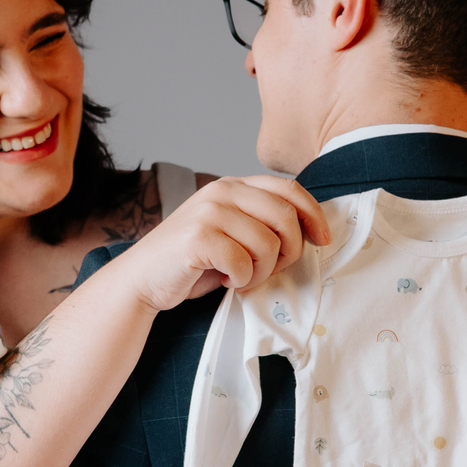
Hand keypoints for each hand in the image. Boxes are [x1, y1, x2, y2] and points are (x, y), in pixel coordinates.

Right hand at [123, 176, 330, 313]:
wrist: (143, 279)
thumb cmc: (193, 261)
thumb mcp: (232, 232)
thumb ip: (261, 222)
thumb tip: (310, 231)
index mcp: (234, 186)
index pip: (289, 190)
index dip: (314, 216)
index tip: (323, 240)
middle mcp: (222, 192)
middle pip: (286, 217)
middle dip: (289, 252)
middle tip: (269, 270)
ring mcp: (209, 213)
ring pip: (268, 244)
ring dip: (261, 272)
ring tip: (241, 277)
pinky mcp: (198, 238)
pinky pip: (243, 264)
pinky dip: (241, 280)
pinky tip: (224, 280)